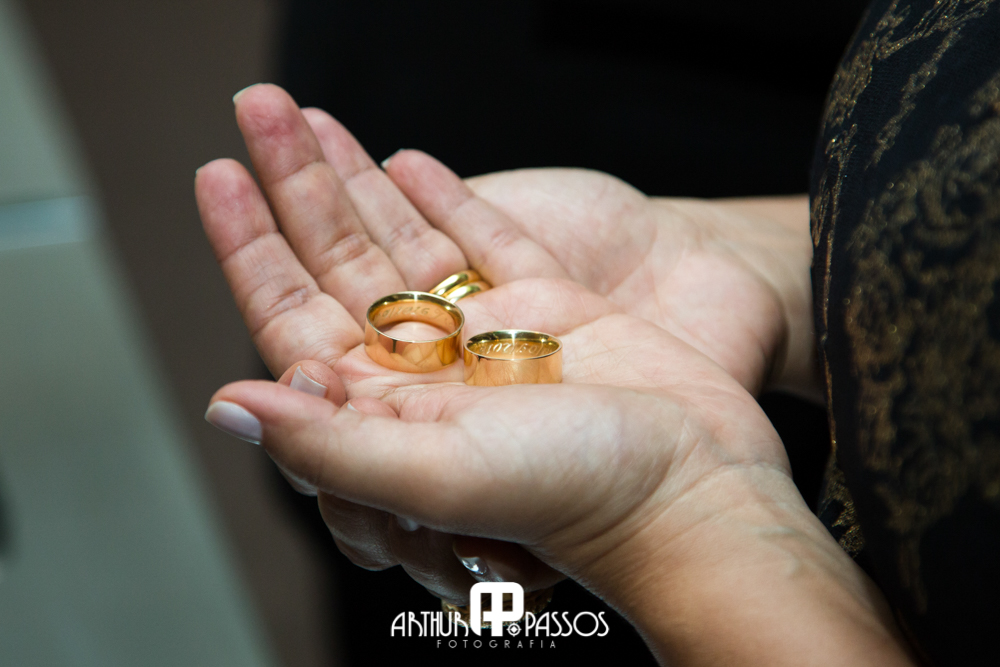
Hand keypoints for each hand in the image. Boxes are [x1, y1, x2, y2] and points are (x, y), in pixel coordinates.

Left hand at [194, 83, 814, 606]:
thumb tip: (226, 407)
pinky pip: (485, 241)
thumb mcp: (436, 474)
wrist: (698, 488)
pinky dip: (447, 198)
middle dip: (298, 185)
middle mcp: (431, 374)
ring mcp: (490, 339)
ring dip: (358, 178)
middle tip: (261, 107)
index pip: (293, 317)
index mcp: (388, 414)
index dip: (250, 246)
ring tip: (316, 116)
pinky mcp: (552, 309)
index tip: (219, 174)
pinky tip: (408, 159)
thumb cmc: (573, 495)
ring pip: (406, 243)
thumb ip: (326, 445)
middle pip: (342, 263)